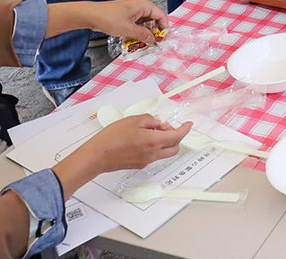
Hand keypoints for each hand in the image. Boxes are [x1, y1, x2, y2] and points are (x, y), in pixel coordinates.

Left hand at [47, 0, 166, 42]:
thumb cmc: (108, 18)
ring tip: (142, 43)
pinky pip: (138, 23)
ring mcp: (134, 9)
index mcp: (144, 4)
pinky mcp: (128, 14)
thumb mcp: (129, 29)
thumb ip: (144, 35)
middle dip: (153, 32)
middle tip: (152, 43)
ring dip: (144, 33)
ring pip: (145, 22)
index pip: (161, 16)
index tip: (162, 39)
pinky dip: (137, 31)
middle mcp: (141, 5)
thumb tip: (153, 40)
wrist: (91, 15)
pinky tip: (134, 39)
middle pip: (154, 19)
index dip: (163, 28)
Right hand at [51, 115, 191, 200]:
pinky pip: (154, 155)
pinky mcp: (139, 164)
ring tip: (152, 130)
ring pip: (165, 152)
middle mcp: (153, 154)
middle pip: (174, 147)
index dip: (185, 129)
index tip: (188, 124)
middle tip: (166, 126)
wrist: (97, 156)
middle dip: (176, 136)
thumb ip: (150, 120)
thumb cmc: (111, 138)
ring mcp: (146, 161)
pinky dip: (155, 146)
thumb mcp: (133, 120)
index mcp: (154, 141)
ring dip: (165, 141)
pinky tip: (143, 138)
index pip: (178, 136)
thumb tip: (157, 122)